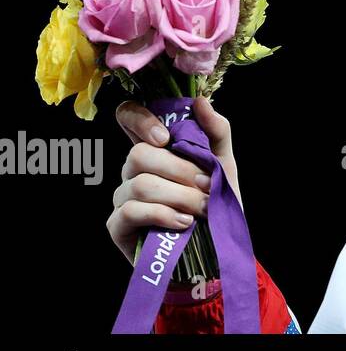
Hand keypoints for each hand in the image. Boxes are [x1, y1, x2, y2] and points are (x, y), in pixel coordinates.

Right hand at [106, 96, 240, 264]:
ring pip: (140, 184)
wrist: (216, 249)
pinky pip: (132, 210)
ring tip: (203, 209)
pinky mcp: (118, 226)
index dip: (138, 118)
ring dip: (180, 196)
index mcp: (155, 150)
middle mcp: (133, 171)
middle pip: (139, 154)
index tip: (166, 136)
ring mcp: (122, 198)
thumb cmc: (216, 203)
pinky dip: (164, 214)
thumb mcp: (223, 165)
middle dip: (180, 170)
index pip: (127, 117)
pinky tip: (184, 223)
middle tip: (207, 186)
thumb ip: (215, 132)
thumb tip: (199, 102)